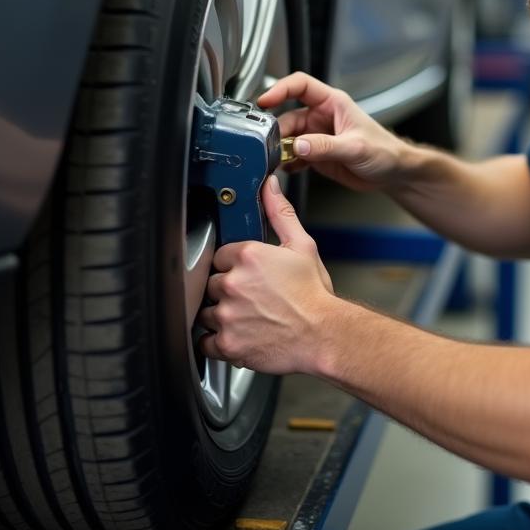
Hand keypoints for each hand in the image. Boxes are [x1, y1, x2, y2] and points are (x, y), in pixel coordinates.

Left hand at [197, 175, 334, 375]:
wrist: (324, 335)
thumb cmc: (314, 294)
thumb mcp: (302, 245)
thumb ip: (280, 212)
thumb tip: (269, 186)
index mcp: (248, 256)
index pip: (220, 254)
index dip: (233, 264)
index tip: (247, 274)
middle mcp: (233, 284)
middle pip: (211, 282)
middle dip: (227, 289)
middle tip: (251, 296)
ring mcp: (227, 315)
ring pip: (206, 311)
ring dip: (221, 314)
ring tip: (246, 316)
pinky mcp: (227, 343)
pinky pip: (206, 341)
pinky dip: (218, 340)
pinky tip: (238, 334)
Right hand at [258, 71, 407, 191]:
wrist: (393, 173)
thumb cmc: (384, 151)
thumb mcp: (355, 147)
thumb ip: (325, 146)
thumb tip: (298, 145)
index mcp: (332, 103)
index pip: (300, 85)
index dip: (280, 89)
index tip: (264, 100)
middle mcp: (321, 116)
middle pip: (288, 115)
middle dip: (275, 129)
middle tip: (267, 144)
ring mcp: (316, 135)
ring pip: (287, 137)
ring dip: (278, 148)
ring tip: (273, 159)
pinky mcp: (315, 154)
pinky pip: (292, 155)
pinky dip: (285, 162)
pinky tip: (285, 170)